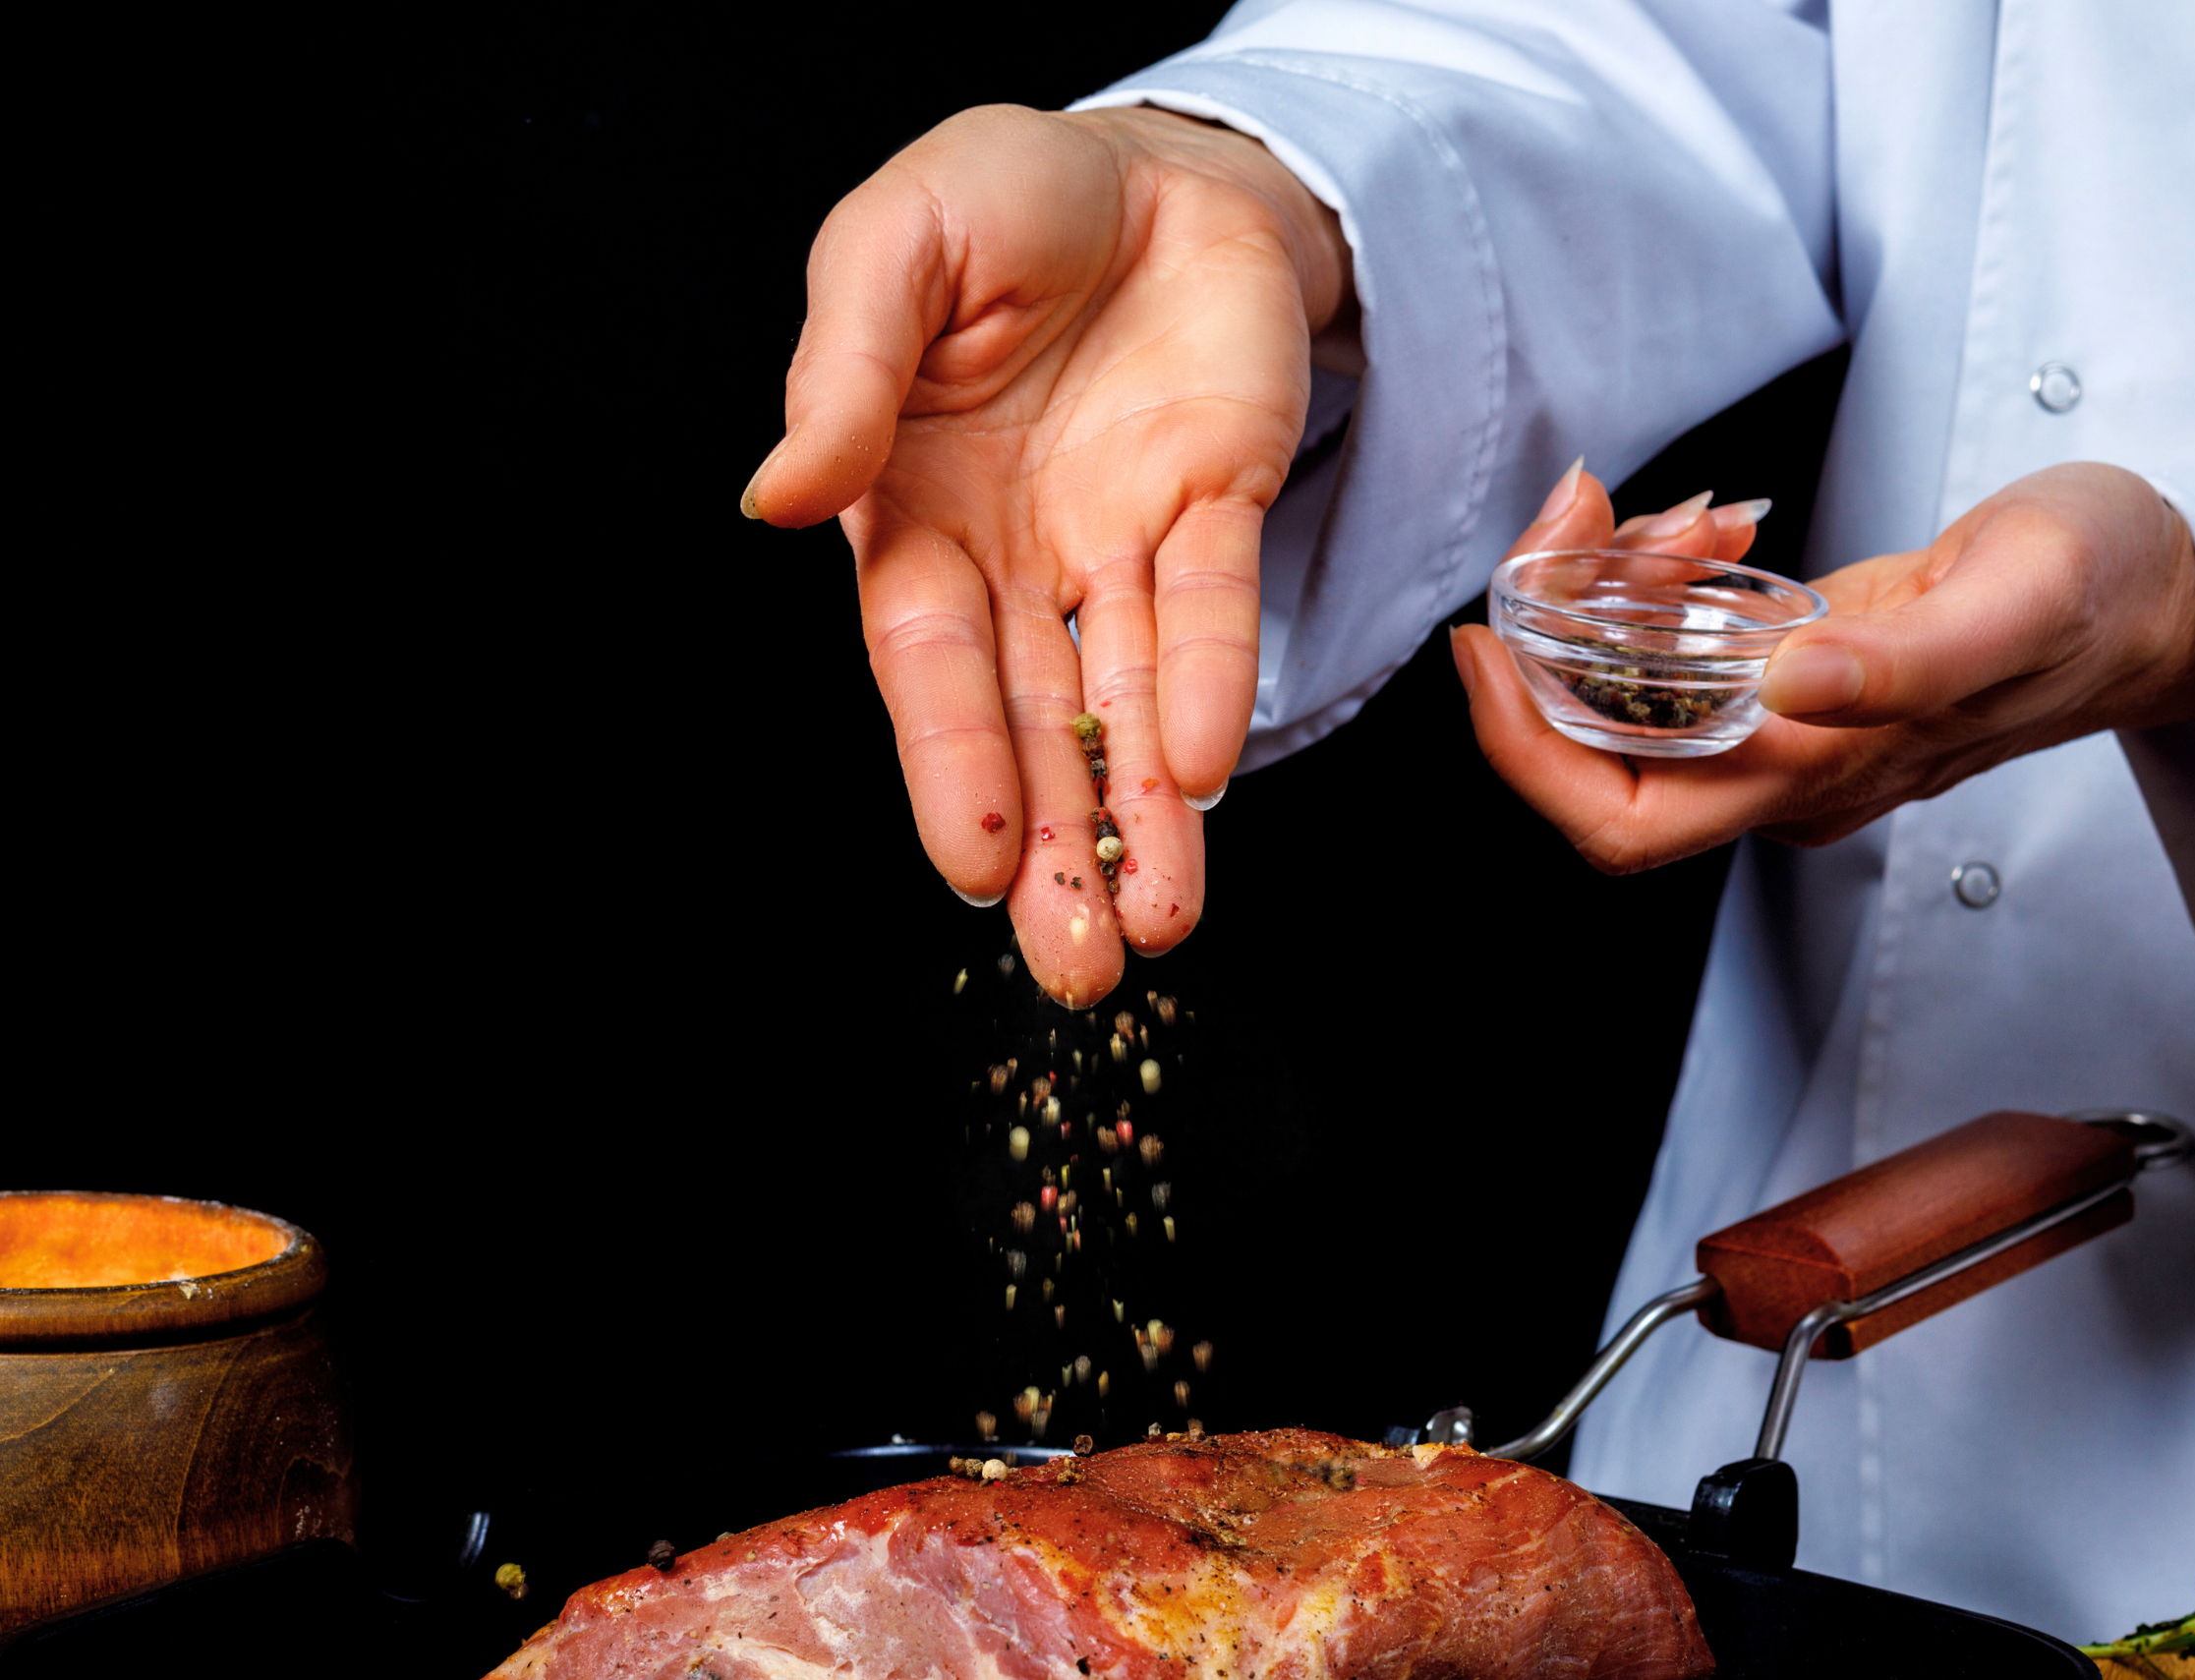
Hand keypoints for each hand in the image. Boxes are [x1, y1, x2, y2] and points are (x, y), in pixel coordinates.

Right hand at [745, 106, 1352, 1004]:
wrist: (1151, 160)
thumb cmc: (995, 199)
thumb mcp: (892, 248)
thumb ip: (842, 373)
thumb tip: (776, 497)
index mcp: (912, 516)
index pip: (930, 667)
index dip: (951, 767)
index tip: (969, 867)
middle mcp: (1017, 558)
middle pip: (1033, 725)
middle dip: (1054, 846)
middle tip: (1077, 965)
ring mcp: (1121, 540)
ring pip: (1129, 701)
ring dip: (1145, 816)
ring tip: (1158, 924)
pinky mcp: (1220, 505)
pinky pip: (1216, 609)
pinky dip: (1215, 686)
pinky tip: (1208, 775)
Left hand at [1450, 462, 2194, 871]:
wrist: (2171, 592)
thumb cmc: (2112, 598)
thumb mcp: (2020, 602)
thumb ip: (1906, 660)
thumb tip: (1784, 685)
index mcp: (1825, 774)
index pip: (1624, 819)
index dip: (1527, 753)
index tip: (1489, 645)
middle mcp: (1785, 768)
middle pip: (1596, 749)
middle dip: (1553, 637)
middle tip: (1574, 523)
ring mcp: (1784, 721)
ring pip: (1627, 684)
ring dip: (1608, 590)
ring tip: (1677, 517)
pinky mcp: (1792, 668)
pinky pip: (1675, 641)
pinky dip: (1657, 576)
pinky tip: (1705, 529)